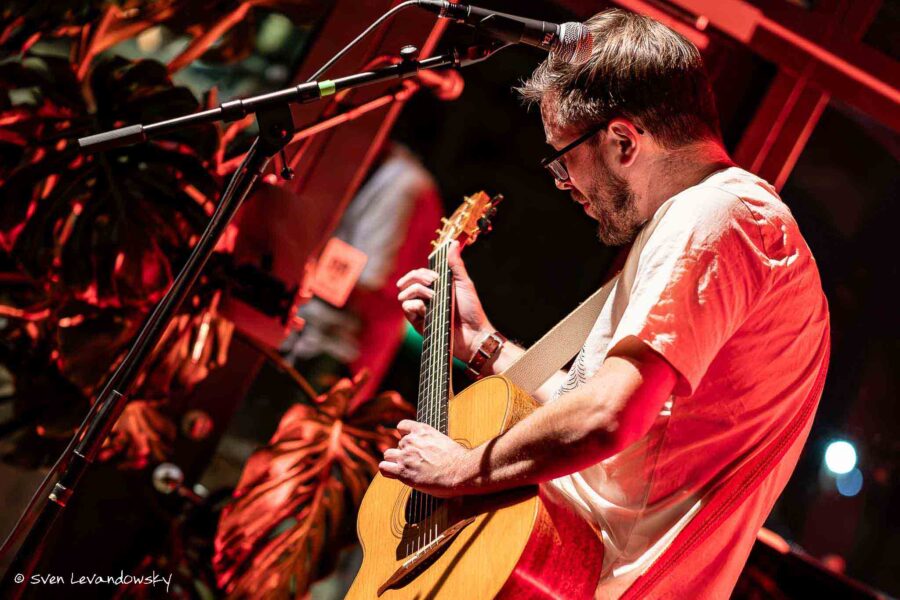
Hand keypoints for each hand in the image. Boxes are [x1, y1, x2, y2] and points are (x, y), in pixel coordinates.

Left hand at [379, 420, 472, 497]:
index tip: (411, 445)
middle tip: (417, 464)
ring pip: (388, 455)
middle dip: (404, 453)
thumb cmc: (457, 459)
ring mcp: (405, 455)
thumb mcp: (443, 440)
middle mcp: (411, 440)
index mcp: (422, 430)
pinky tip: (396, 475)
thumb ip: (430, 441)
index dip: (405, 436)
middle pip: (398, 444)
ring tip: (407, 470)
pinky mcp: (403, 471)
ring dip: (395, 461)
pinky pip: (383, 467)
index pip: (402, 426)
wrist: (461, 470)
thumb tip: (428, 449)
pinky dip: (387, 470)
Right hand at [397, 240, 492, 361]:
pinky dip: (415, 306)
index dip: (421, 272)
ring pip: (404, 295)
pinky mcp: (418, 323)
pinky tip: (427, 310)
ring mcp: (421, 310)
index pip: (417, 274)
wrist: (473, 333)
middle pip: (407, 282)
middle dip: (416, 278)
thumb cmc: (472, 310)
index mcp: (435, 288)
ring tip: (434, 298)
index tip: (434, 276)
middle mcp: (426, 298)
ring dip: (418, 291)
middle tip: (433, 283)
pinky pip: (406, 308)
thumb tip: (452, 243)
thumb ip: (455, 264)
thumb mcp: (464, 283)